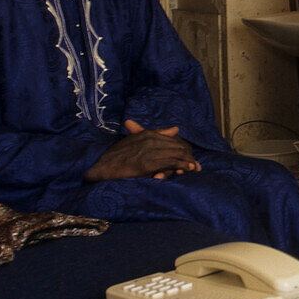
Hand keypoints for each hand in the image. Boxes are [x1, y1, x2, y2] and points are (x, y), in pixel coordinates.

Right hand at [84, 119, 200, 181]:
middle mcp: (150, 139)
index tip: (190, 157)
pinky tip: (187, 169)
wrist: (101, 166)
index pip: (173, 140)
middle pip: (178, 146)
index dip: (184, 149)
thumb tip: (176, 129)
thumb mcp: (136, 141)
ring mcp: (149, 151)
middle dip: (188, 156)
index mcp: (148, 134)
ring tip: (195, 168)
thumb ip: (156, 134)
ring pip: (175, 154)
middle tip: (196, 166)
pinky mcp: (147, 163)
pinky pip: (169, 162)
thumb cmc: (118, 156)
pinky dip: (181, 165)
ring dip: (187, 162)